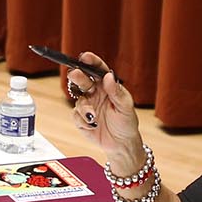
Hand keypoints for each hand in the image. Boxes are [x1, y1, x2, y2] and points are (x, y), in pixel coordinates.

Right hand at [65, 52, 143, 168]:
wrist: (121, 145)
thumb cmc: (126, 123)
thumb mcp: (126, 107)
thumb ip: (117, 92)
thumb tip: (108, 76)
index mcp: (106, 86)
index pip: (97, 70)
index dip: (91, 62)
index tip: (85, 57)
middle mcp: (95, 93)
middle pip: (82, 80)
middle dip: (77, 76)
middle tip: (75, 74)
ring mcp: (87, 105)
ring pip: (78, 99)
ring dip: (84, 107)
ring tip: (93, 117)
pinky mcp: (81, 119)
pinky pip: (76, 115)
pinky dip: (84, 121)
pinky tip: (94, 126)